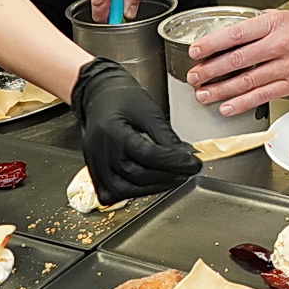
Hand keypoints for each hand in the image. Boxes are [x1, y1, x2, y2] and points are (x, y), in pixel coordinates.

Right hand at [69, 59, 200, 204]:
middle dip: (168, 176)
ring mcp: (95, 165)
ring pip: (126, 190)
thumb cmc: (123, 99)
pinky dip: (132, 192)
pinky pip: (112, 193)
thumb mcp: (149, 111)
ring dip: (153, 187)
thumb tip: (186, 155)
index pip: (149, 155)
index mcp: (114, 132)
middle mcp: (101, 152)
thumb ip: (166, 136)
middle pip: (138, 175)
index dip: (175, 162)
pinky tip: (148, 183)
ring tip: (172, 177)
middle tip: (187, 171)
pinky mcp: (94, 173)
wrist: (100, 95)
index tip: (193, 164)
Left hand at [186, 9, 288, 116]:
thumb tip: (234, 36)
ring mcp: (287, 67)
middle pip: (238, 60)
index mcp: (276, 24)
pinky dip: (243, 103)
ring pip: (248, 81)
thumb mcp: (286, 17)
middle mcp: (280, 45)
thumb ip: (260, 27)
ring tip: (204, 94)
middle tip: (194, 76)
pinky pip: (263, 96)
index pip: (237, 34)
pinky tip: (228, 106)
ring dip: (222, 89)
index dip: (212, 44)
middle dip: (211, 70)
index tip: (196, 51)